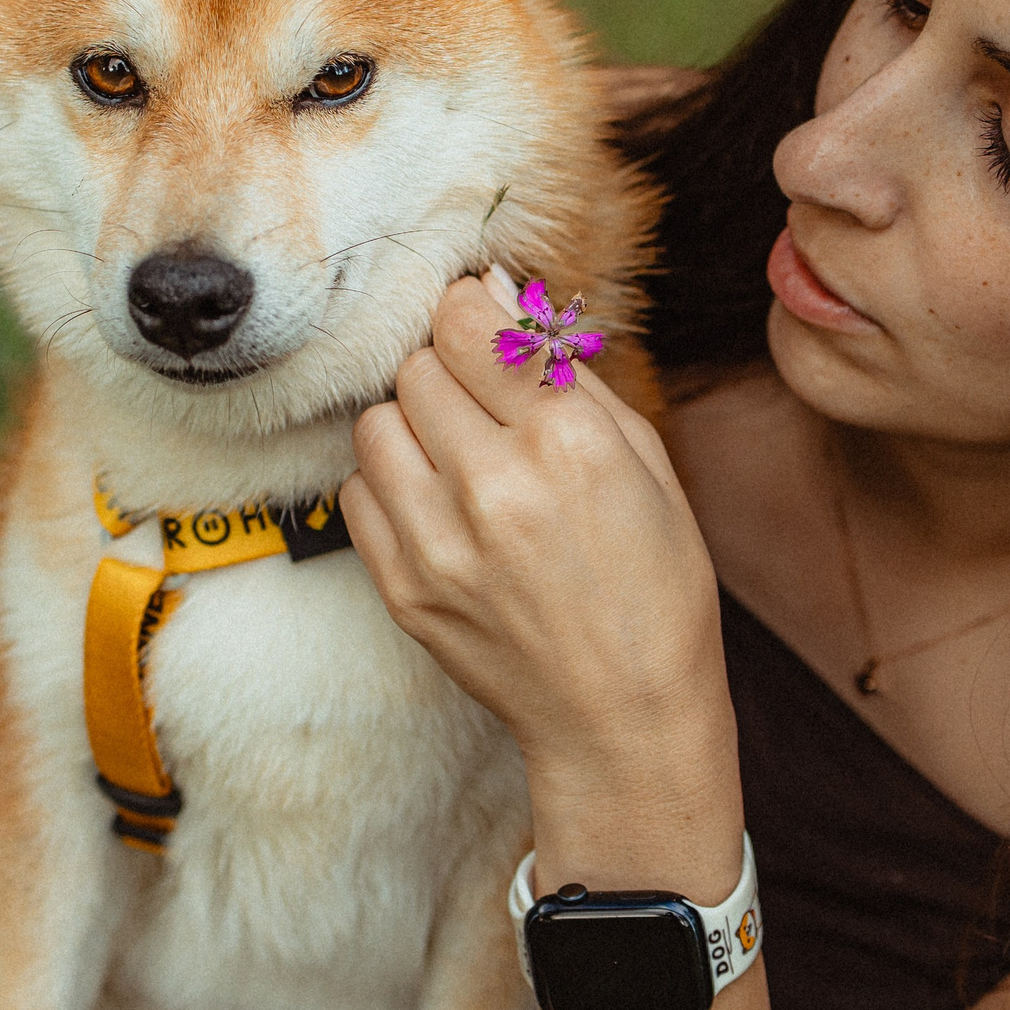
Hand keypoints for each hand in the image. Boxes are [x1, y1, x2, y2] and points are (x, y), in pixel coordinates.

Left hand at [343, 274, 740, 894]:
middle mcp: (494, 486)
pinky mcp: (402, 587)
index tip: (484, 332)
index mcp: (568, 442)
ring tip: (460, 462)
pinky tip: (440, 511)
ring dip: (413, 428)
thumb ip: (565, 371)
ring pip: (376, 423)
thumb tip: (494, 292)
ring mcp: (439, 542)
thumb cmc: (652, 586)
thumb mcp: (645, 463)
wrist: (624, 718)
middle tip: (485, 411)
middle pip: (415, 367)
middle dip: (448, 374)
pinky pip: (358, 491)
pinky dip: (391, 488)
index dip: (471, 315)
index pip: (465, 322)